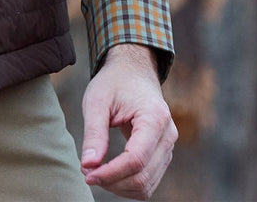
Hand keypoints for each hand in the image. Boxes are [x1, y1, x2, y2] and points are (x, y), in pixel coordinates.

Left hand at [80, 44, 176, 199]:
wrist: (133, 71)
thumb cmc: (114, 82)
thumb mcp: (97, 101)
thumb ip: (94, 134)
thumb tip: (88, 166)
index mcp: (155, 118)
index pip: (136, 160)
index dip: (111, 173)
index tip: (87, 174)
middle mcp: (168, 135)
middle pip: (143, 176)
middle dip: (113, 182)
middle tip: (87, 173)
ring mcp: (169, 146)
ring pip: (147, 184)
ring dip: (120, 187)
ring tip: (95, 173)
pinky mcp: (164, 153)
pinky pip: (149, 180)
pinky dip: (128, 184)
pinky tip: (109, 173)